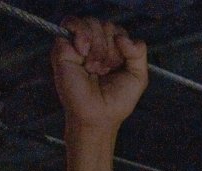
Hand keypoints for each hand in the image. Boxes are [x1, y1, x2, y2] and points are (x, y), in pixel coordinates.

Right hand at [52, 17, 148, 132]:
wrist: (99, 116)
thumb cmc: (116, 101)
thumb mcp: (138, 77)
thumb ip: (138, 53)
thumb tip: (123, 37)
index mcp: (111, 51)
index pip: (117, 30)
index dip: (121, 44)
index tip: (118, 65)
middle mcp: (94, 46)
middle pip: (105, 24)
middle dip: (109, 47)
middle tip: (104, 68)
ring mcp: (78, 47)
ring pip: (90, 22)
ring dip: (97, 44)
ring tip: (94, 65)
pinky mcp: (62, 49)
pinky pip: (71, 25)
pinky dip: (81, 36)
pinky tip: (84, 53)